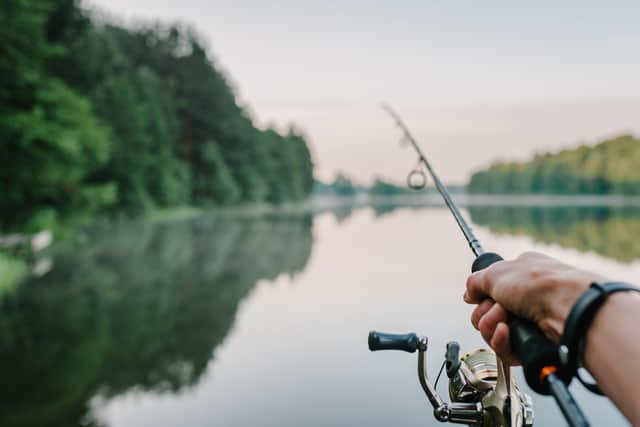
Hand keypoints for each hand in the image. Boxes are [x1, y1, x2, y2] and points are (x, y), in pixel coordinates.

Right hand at [464, 252, 603, 364]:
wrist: (568, 308)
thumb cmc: (540, 284)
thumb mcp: (496, 272)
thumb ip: (475, 282)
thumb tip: (468, 295)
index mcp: (520, 275)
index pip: (489, 290)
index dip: (481, 296)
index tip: (479, 297)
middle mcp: (525, 299)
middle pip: (486, 314)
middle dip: (484, 312)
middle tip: (497, 308)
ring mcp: (529, 323)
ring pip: (492, 333)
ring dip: (491, 326)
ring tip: (504, 320)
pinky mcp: (531, 345)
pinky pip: (504, 350)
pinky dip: (501, 341)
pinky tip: (507, 332)